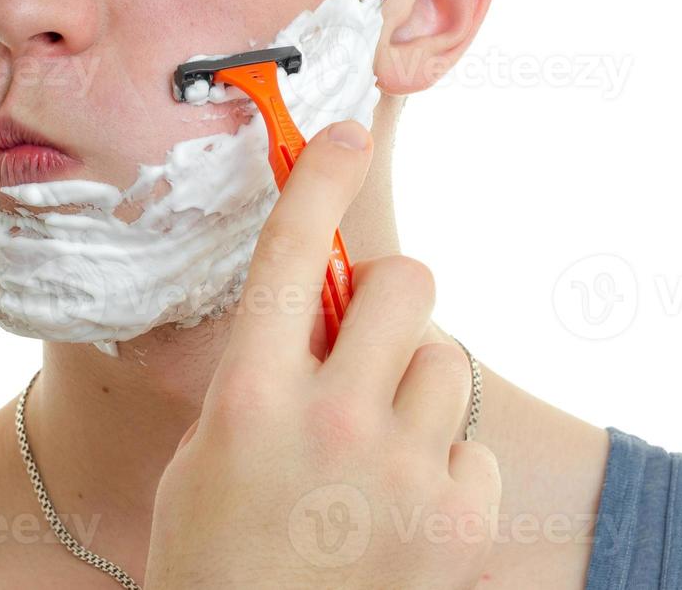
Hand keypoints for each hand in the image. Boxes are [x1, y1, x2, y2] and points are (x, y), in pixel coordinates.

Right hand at [144, 119, 500, 588]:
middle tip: (364, 334)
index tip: (344, 134)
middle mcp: (330, 422)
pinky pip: (471, 447)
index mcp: (248, 397)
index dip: (319, 176)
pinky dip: (443, 467)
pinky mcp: (459, 522)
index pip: (288, 251)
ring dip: (413, 386)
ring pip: (445, 361)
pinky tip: (403, 511)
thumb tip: (314, 305)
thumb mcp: (210, 452)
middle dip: (386, 295)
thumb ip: (262, 373)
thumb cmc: (216, 556)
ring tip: (377, 449)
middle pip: (404, 283)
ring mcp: (402, 474)